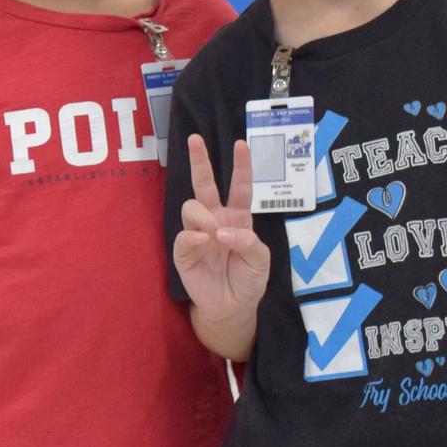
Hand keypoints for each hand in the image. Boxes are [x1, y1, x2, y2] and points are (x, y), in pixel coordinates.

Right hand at [172, 135, 269, 317]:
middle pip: (205, 185)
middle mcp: (216, 220)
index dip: (241, 166)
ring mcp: (198, 233)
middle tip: (194, 139)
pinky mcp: (184, 251)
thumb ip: (248, 242)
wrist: (231, 307)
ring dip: (202, 215)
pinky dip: (193, 236)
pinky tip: (203, 242)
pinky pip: (184, 235)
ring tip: (212, 234)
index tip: (241, 144)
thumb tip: (221, 231)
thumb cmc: (248, 280)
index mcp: (238, 218)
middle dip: (200, 161)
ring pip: (191, 206)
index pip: (240, 187)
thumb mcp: (261, 261)